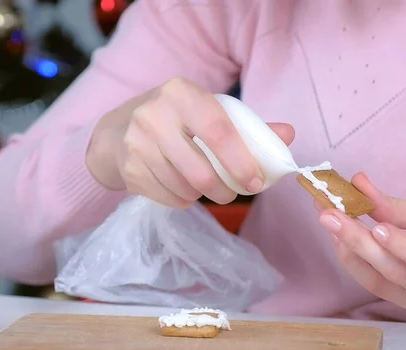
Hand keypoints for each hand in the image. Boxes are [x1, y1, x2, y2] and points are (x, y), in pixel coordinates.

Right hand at [86, 77, 294, 206]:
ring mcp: (136, 144)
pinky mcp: (128, 170)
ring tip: (205, 186)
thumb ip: (248, 125)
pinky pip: (168, 198)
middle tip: (232, 193)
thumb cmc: (175, 119)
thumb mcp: (208, 111)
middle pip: (200, 172)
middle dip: (225, 191)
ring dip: (203, 196)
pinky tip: (181, 187)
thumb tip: (288, 135)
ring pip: (185, 189)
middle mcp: (153, 115)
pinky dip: (183, 200)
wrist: (117, 131)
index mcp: (181, 93)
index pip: (218, 131)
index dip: (241, 162)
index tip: (255, 183)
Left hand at [317, 172, 405, 315]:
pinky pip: (376, 287)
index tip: (376, 226)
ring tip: (330, 222)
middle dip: (359, 242)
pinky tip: (340, 240)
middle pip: (399, 273)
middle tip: (330, 215)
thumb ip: (405, 208)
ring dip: (350, 250)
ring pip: (381, 283)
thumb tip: (360, 186)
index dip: (405, 247)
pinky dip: (354, 263)